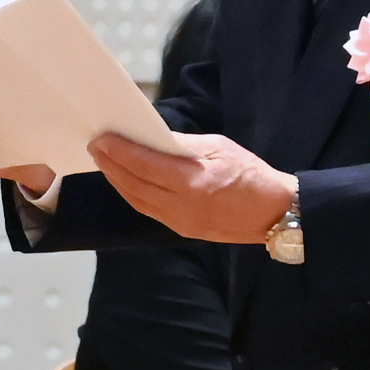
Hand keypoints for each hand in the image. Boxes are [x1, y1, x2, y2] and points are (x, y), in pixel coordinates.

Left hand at [89, 129, 294, 244]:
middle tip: (96, 147)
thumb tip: (152, 139)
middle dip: (111, 166)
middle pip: (134, 185)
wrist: (274, 212)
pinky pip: (149, 211)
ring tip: (104, 162)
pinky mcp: (183, 230)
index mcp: (193, 182)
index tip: (102, 139)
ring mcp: (181, 222)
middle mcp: (182, 206)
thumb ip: (183, 145)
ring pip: (138, 201)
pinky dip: (133, 195)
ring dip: (118, 181)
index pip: (144, 166)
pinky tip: (126, 182)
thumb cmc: (251, 173)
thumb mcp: (219, 147)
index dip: (119, 152)